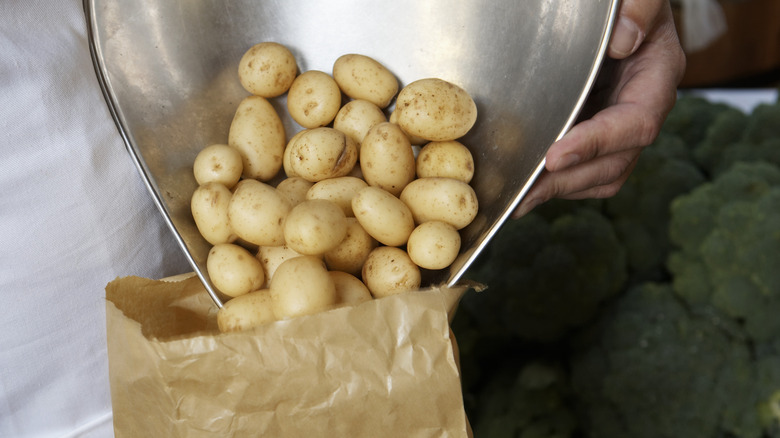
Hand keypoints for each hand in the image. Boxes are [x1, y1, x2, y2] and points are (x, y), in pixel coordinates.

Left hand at [512, 0, 685, 216]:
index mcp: (656, 78)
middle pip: (616, 163)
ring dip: (560, 190)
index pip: (636, 124)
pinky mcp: (593, 134)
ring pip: (600, 175)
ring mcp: (617, 127)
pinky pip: (582, 170)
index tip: (556, 156)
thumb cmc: (623, 4)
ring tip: (520, 199)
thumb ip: (640, 8)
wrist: (612, 14)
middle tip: (526, 193)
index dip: (597, 144)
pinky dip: (555, 182)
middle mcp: (641, 110)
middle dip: (570, 181)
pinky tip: (525, 184)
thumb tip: (623, 41)